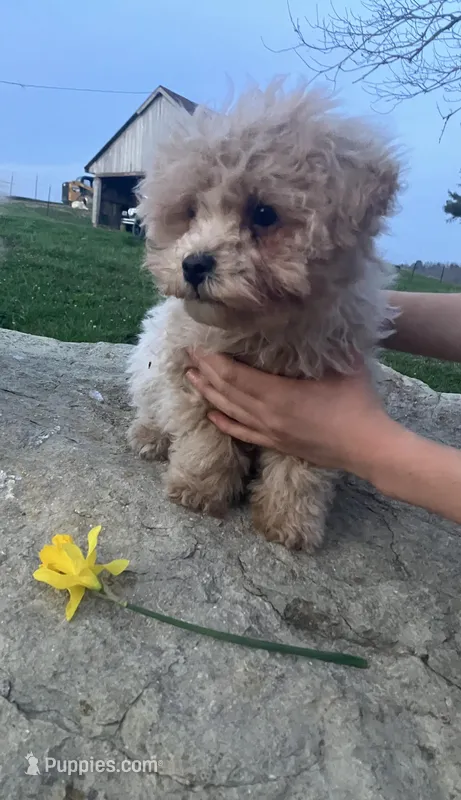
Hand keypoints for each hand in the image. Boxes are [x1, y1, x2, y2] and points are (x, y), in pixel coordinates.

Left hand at [185, 349, 393, 475]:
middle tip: (188, 356)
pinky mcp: (276, 444)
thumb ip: (325, 344)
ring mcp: (269, 432)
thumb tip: (316, 318)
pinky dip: (224, 422)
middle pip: (225, 391)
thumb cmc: (358, 404)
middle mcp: (267, 414)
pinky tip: (212, 415)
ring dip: (208, 394)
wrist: (367, 447)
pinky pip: (242, 433)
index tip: (197, 346)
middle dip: (205, 372)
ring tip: (191, 379)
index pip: (233, 376)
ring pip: (229, 411)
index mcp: (278, 394)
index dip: (212, 361)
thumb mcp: (344, 366)